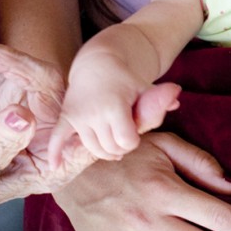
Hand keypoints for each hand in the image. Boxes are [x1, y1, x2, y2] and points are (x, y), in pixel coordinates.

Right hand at [0, 39, 92, 230]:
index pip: (83, 124)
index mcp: (57, 163)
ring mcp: (33, 119)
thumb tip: (23, 114)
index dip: (87, 99)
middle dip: (16, 68)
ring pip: (26, 79)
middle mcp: (51, 138)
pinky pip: (7, 79)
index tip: (105, 86)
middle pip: (51, 85)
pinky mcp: (14, 104)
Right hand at [48, 67, 180, 166]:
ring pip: (92, 149)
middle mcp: (94, 113)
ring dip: (103, 150)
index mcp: (115, 107)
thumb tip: (177, 101)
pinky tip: (54, 167)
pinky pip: (58, 139)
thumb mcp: (145, 88)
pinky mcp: (66, 117)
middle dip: (120, 147)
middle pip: (111, 149)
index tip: (135, 130)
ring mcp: (78, 116)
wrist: (98, 63)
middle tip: (123, 136)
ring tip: (110, 143)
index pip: (127, 142)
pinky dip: (56, 153)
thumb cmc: (126, 80)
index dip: (134, 140)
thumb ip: (159, 100)